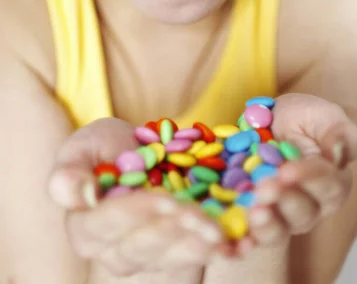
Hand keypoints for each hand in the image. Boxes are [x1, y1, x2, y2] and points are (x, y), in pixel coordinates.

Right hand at [47, 118, 223, 276]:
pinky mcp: (179, 248)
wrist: (136, 150)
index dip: (139, 214)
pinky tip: (240, 241)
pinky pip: (199, 253)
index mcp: (87, 228)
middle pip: (146, 247)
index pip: (108, 225)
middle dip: (178, 232)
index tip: (166, 199)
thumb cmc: (104, 148)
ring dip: (201, 245)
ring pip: (174, 257)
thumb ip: (69, 171)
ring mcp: (151, 254)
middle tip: (205, 219)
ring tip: (224, 232)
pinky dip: (221, 247)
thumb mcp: (82, 147)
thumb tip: (80, 196)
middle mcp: (117, 251)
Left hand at [245, 93, 356, 250]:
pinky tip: (232, 240)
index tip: (287, 170)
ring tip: (253, 213)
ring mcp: (279, 216)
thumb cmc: (300, 118)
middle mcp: (309, 207)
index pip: (327, 186)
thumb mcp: (324, 115)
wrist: (263, 120)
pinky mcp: (251, 217)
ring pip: (277, 231)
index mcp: (332, 184)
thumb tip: (337, 155)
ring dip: (266, 224)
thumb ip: (339, 133)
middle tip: (265, 189)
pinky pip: (247, 235)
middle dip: (283, 201)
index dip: (307, 179)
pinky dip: (240, 240)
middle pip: (302, 214)